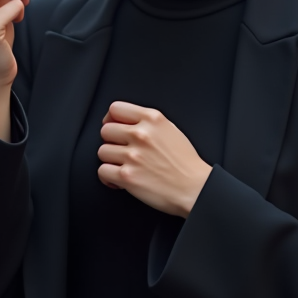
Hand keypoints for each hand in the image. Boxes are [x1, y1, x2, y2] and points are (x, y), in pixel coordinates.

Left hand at [97, 102, 212, 217]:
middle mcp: (141, 134)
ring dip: (110, 160)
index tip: (112, 127)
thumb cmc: (185, 163)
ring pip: (102, 151)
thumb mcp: (170, 129)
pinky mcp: (127, 176)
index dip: (110, 119)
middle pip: (105, 130)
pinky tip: (118, 179)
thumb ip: (148, 123)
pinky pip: (102, 171)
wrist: (195, 188)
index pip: (115, 109)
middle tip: (121, 151)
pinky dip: (108, 177)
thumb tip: (125, 122)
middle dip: (111, 142)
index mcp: (152, 119)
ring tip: (123, 166)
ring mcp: (133, 155)